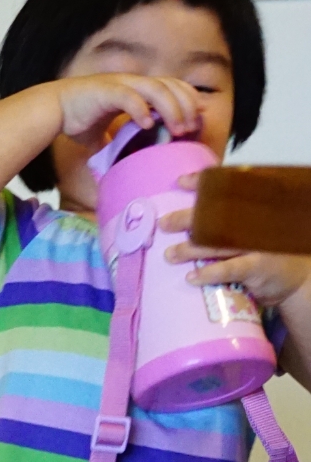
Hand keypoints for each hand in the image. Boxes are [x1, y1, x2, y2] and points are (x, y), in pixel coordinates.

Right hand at [52, 72, 205, 150]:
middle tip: (190, 130)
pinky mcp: (106, 91)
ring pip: (156, 89)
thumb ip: (117, 144)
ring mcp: (121, 84)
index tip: (195, 122)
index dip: (188, 100)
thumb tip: (121, 168)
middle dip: (186, 106)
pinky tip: (148, 125)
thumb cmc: (77, 118)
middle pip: (171, 85)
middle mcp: (133, 82)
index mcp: (136, 88)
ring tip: (176, 130)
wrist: (53, 108)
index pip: (172, 86)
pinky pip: (129, 97)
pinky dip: (141, 110)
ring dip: (171, 109)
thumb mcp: (105, 134)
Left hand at [162, 173, 310, 309]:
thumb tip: (187, 219)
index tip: (180, 181)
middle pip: (216, 216)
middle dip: (187, 219)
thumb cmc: (266, 254)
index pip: (227, 189)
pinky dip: (209, 272)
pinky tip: (191, 277)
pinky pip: (229, 268)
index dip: (203, 183)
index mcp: (251, 211)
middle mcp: (253, 223)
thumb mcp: (252, 234)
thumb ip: (227, 224)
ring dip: (190, 249)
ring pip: (217, 243)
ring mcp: (256, 244)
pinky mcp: (257, 267)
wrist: (297, 280)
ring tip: (170, 254)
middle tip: (164, 224)